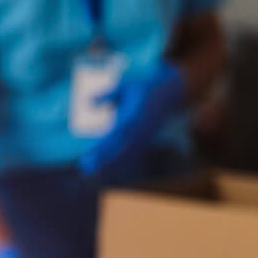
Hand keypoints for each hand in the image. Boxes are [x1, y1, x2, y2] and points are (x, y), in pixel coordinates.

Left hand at [79, 61, 186, 177]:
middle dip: (104, 159)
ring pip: (127, 153)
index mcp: (133, 116)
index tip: (89, 155)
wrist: (171, 94)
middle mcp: (140, 129)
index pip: (116, 135)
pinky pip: (134, 153)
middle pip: (120, 147)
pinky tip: (109, 168)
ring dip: (111, 163)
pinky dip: (122, 161)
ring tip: (93, 171)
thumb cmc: (144, 89)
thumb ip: (108, 95)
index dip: (103, 146)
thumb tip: (89, 102)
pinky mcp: (147, 139)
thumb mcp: (125, 86)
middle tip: (87, 167)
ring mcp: (145, 136)